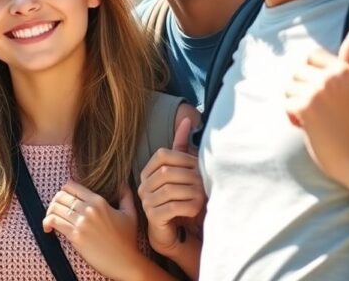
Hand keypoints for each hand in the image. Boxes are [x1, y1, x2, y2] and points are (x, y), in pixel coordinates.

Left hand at [43, 182, 148, 279]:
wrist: (125, 262)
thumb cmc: (127, 239)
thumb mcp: (130, 214)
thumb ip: (126, 196)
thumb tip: (124, 183)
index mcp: (99, 201)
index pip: (71, 186)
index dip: (64, 190)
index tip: (64, 197)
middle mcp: (89, 209)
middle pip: (60, 196)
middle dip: (55, 201)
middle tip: (56, 209)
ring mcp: (81, 222)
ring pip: (55, 208)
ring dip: (50, 212)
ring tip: (51, 218)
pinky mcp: (75, 236)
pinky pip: (54, 222)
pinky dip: (47, 223)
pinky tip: (48, 228)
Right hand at [138, 117, 204, 255]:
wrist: (174, 228)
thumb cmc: (180, 196)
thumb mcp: (182, 169)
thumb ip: (181, 145)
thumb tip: (187, 118)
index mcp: (149, 170)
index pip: (163, 155)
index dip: (183, 158)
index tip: (198, 167)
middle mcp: (143, 185)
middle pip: (167, 172)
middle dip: (190, 176)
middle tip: (205, 182)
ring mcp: (146, 201)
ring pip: (170, 190)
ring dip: (191, 192)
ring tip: (204, 196)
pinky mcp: (153, 217)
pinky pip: (172, 208)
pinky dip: (188, 207)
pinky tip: (197, 208)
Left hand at [287, 32, 348, 187]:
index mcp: (345, 69)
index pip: (310, 55)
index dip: (311, 76)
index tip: (322, 95)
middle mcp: (332, 75)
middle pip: (296, 71)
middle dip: (301, 90)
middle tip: (319, 111)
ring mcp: (319, 90)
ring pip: (288, 87)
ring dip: (296, 104)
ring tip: (317, 120)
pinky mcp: (306, 107)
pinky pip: (286, 104)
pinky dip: (293, 117)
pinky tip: (310, 129)